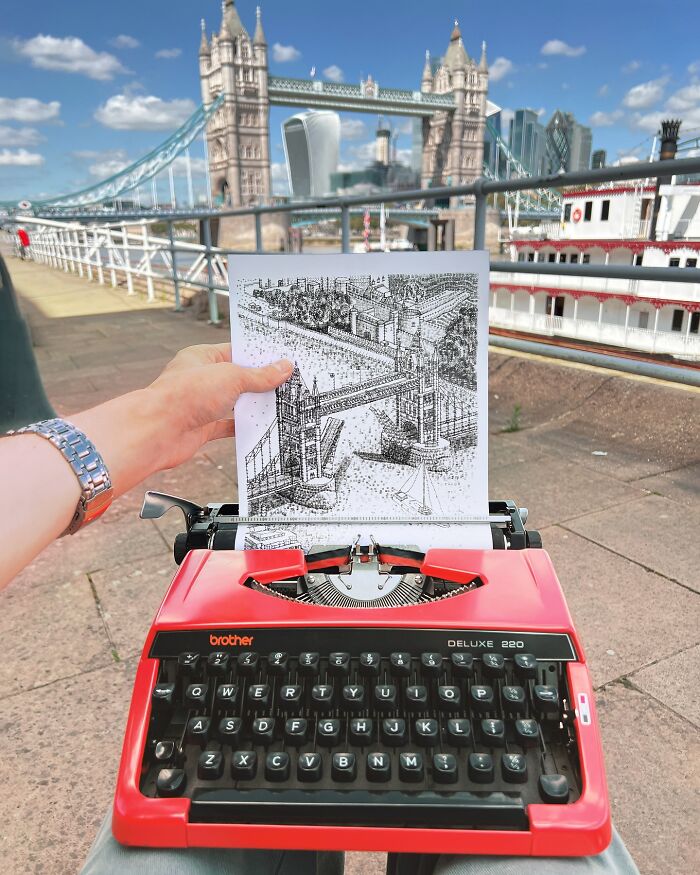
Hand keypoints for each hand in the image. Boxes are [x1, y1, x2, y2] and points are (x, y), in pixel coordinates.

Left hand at [72, 343, 291, 497]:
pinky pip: (226, 426)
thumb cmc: (185, 396)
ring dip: (252, 404)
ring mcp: (200, 404)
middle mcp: (200, 379)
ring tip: (281, 402)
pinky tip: (260, 426)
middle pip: (236, 378)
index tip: (282, 358)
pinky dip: (242, 427)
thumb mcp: (230, 378)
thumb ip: (259, 376)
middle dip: (259, 381)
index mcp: (201, 357)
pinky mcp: (201, 427)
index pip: (235, 351)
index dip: (258, 355)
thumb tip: (283, 367)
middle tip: (289, 381)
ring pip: (233, 402)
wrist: (156, 432)